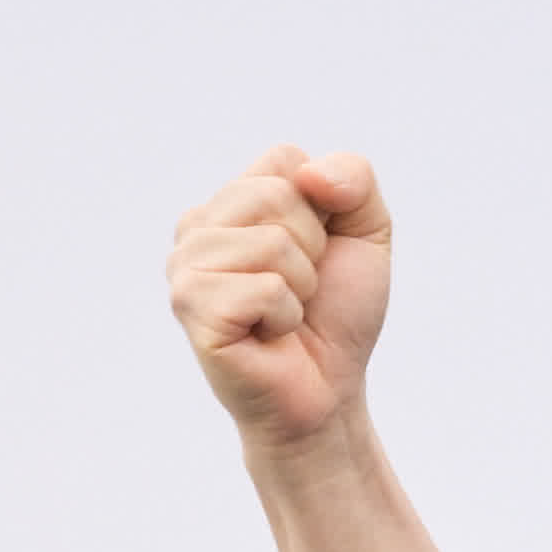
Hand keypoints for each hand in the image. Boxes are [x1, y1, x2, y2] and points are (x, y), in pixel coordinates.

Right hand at [166, 145, 394, 453]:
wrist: (327, 391)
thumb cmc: (336, 314)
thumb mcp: (366, 232)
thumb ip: (354, 179)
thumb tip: (309, 175)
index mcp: (230, 202)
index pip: (284, 160)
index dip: (321, 208)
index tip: (314, 252)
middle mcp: (197, 228)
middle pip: (275, 195)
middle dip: (312, 248)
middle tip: (299, 290)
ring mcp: (186, 268)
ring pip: (271, 243)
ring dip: (299, 286)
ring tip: (281, 313)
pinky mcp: (191, 308)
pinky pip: (265, 288)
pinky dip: (286, 316)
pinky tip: (267, 337)